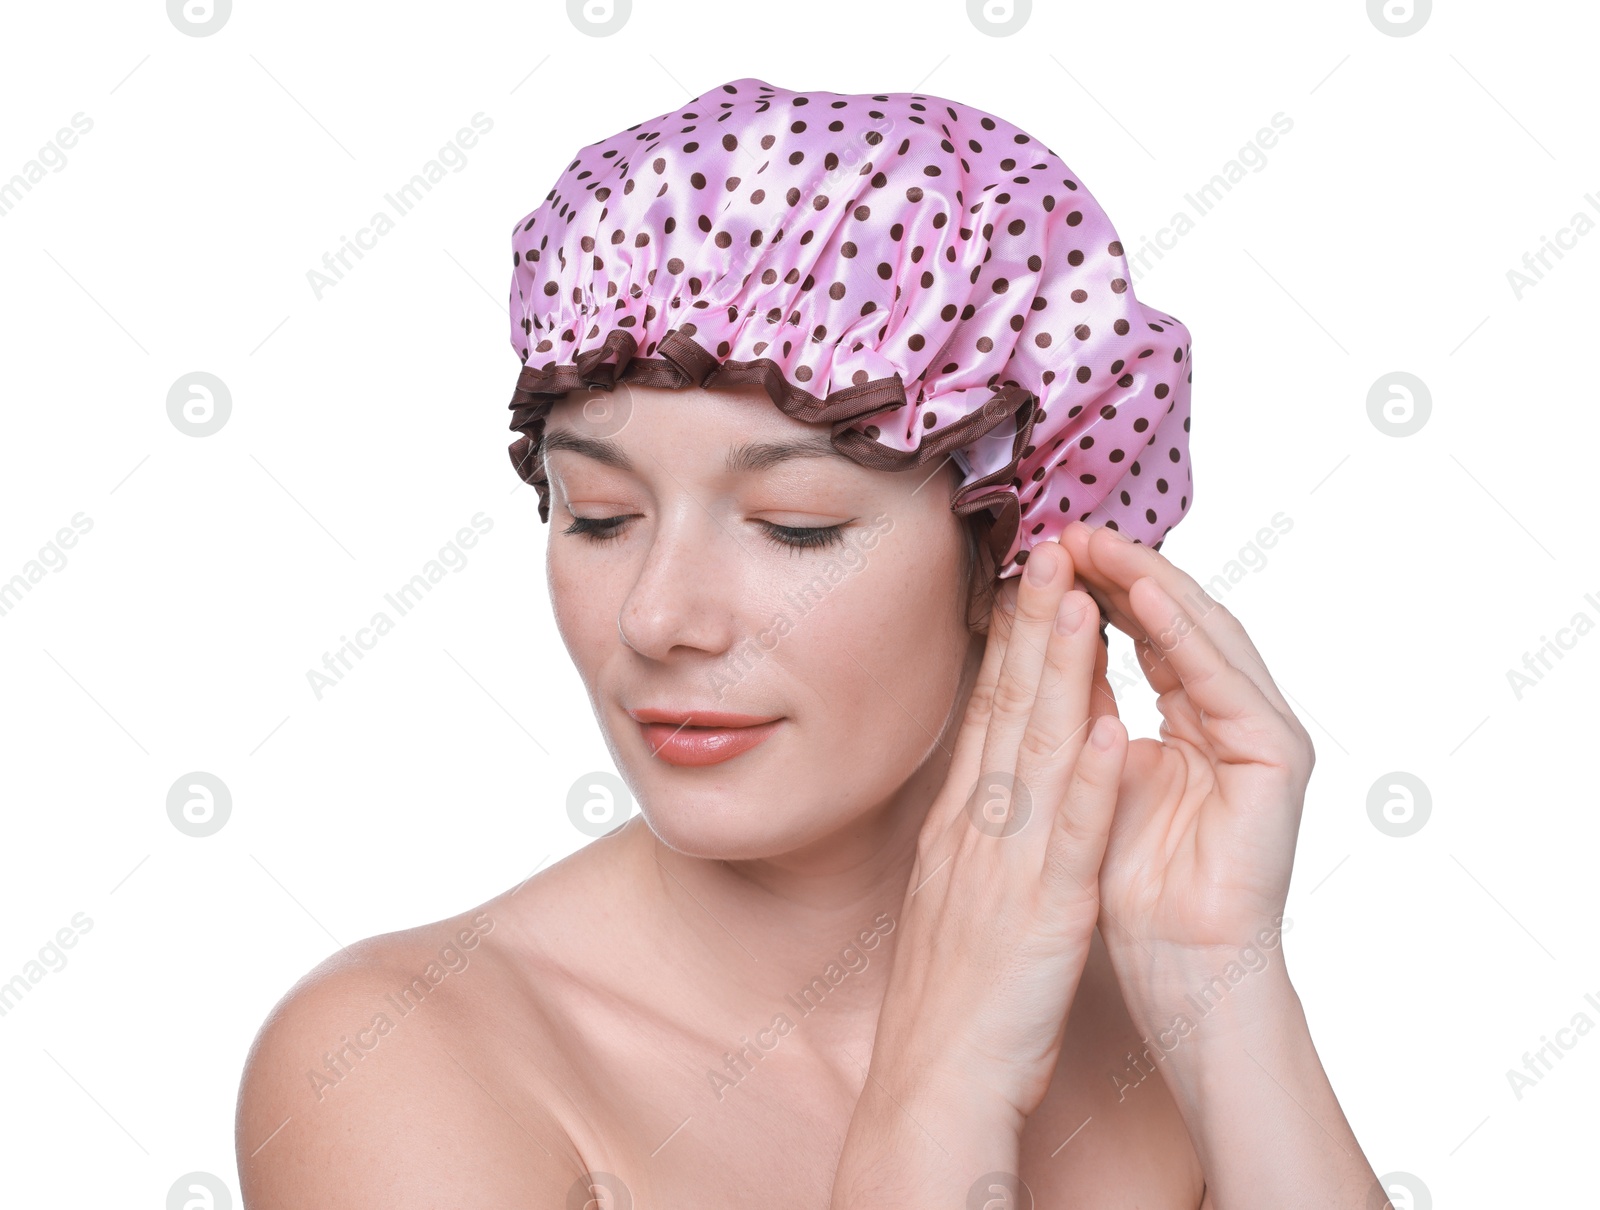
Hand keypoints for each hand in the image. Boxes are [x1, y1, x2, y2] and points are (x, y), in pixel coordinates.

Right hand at [871, 537, 1128, 1120]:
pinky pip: (1068, 840)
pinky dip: (1087, 781)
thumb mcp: (957, 890)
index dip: (1008, 642)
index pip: (986, 714)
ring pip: (1035, 754)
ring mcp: (1006, 867)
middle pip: (1005, 712)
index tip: (1028, 582)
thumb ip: (978, 827)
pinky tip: (1108, 727)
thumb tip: (999, 774)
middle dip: (1030, 628)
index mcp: (962, 825)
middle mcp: (977, 830)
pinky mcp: (1041, 914)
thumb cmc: (953, 995)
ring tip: (1077, 603)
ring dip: (1057, 676)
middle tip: (1048, 552)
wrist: (933, 1082)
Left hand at [1054, 521, 1312, 995]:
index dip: (1095, 591)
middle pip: (1176, 624)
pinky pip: (1227, 688)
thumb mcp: (1093, 782)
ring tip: (1104, 545)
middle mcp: (1231, 719)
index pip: (1142, 637)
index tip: (1043, 550)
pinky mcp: (1279, 764)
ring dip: (1154, 589)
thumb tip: (1050, 648)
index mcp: (1191, 721)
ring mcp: (1261, 738)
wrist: (1181, 968)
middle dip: (1122, 573)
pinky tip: (1149, 603)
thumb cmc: (1131, 886)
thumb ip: (1088, 715)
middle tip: (1071, 526)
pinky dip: (1187, 642)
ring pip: (1205, 639)